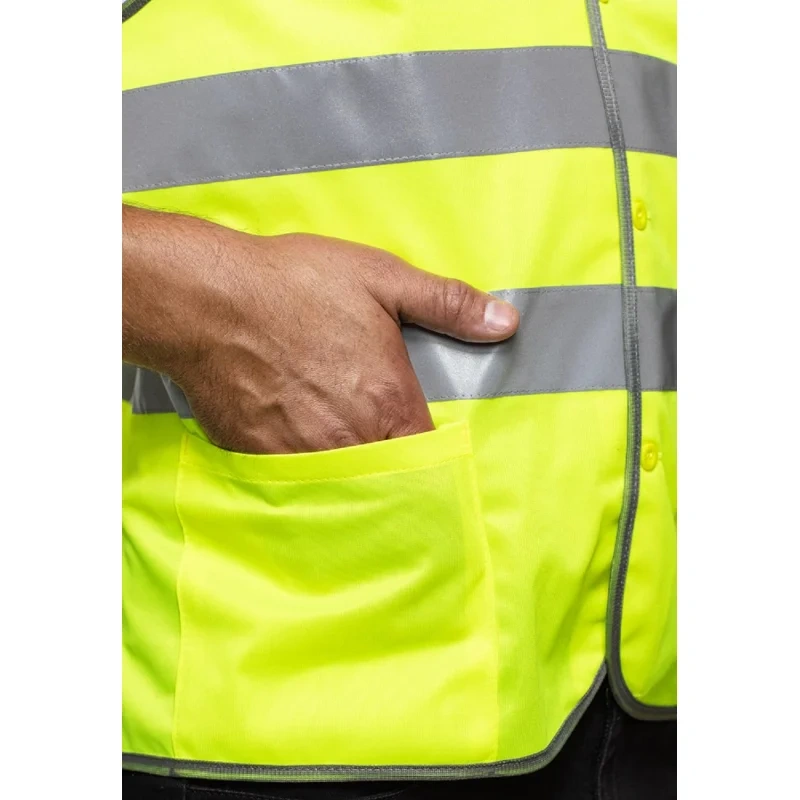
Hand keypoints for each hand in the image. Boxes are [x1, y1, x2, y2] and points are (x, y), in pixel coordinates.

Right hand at [123, 206, 518, 453]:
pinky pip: (292, 481)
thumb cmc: (295, 286)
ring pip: (340, 485)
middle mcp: (351, 441)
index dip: (431, 455)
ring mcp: (303, 456)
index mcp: (389, 404)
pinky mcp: (260, 458)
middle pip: (386, 477)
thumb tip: (506, 322)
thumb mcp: (382, 279)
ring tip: (337, 446)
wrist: (209, 300)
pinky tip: (294, 442)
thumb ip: (448, 304)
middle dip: (388, 466)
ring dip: (346, 473)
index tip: (426, 447)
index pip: (429, 458)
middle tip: (376, 443)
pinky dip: (300, 470)